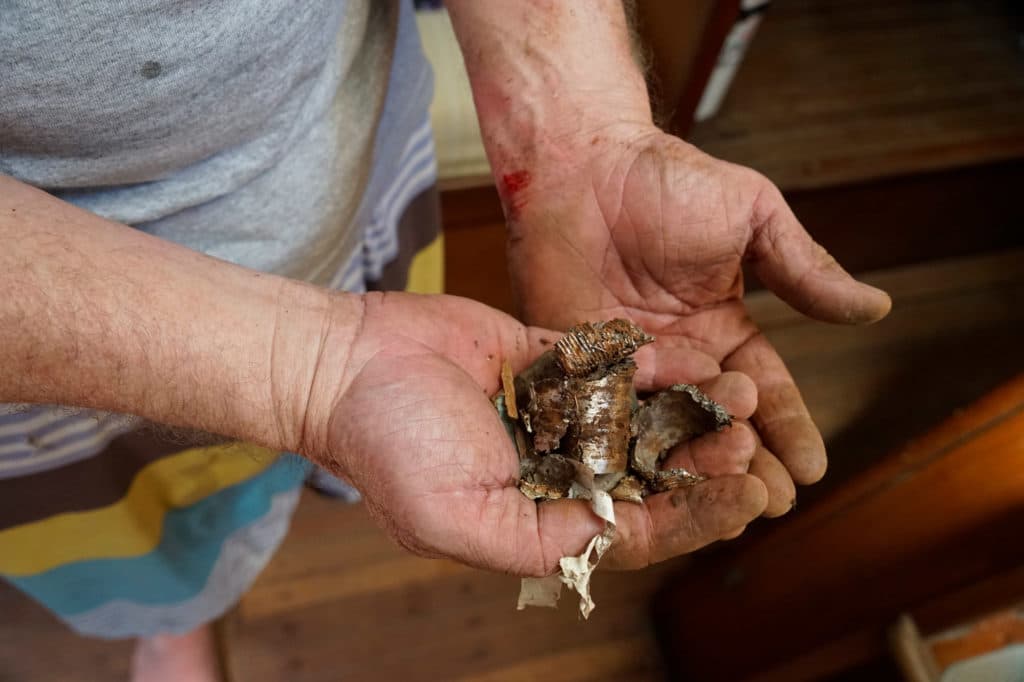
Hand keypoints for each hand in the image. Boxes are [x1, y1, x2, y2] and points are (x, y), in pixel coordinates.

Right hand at [313, 292, 768, 573]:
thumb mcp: (455, 520)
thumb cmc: (389, 446)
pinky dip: (655, 362)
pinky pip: (612, 363)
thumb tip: (613, 538)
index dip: (691, 517)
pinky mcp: (549, 360)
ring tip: (742, 393)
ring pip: (639, 415)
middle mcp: (555, 466)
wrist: (347, 363)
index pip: (631, 528)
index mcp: (538, 516)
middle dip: (702, 461)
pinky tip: (699, 359)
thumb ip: (536, 538)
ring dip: (691, 408)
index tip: (742, 500)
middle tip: (747, 442)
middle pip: (647, 471)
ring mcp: (555, 411)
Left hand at [505, 124, 891, 517]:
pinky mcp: (574, 366)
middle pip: (716, 422)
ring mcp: (624, 366)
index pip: (764, 388)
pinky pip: (603, 412)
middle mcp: (676, 357)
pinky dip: (624, 448)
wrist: (583, 161)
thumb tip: (878, 309)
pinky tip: (645, 482)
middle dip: (747, 461)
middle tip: (772, 505)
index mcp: (722, 328)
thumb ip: (802, 268)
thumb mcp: (750, 218)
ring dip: (692, 468)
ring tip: (720, 507)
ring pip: (663, 430)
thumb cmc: (667, 180)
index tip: (813, 467)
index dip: (789, 425)